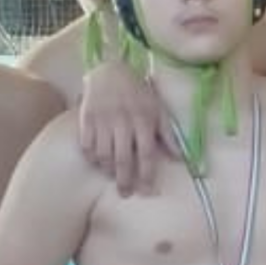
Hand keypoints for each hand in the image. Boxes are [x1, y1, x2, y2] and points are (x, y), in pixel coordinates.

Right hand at [77, 57, 172, 196]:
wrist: (110, 70)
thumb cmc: (138, 93)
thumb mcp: (158, 109)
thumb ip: (168, 135)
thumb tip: (180, 158)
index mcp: (143, 119)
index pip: (146, 152)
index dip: (147, 173)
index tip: (148, 190)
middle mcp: (122, 121)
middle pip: (123, 158)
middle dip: (125, 180)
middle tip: (126, 194)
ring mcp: (102, 120)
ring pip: (103, 154)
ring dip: (108, 170)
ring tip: (113, 176)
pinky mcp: (86, 118)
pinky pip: (86, 145)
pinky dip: (92, 158)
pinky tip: (98, 162)